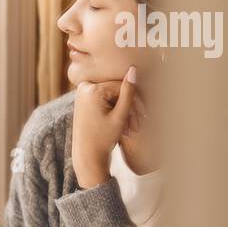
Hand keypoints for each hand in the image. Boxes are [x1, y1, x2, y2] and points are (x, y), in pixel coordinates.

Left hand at [71, 66, 141, 188]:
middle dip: (130, 108)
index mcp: (91, 89)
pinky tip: (124, 126)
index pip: (121, 88)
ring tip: (132, 129)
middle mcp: (83, 87)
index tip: (145, 116)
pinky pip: (105, 100)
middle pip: (116, 91)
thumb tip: (133, 69)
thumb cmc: (103, 139)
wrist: (87, 157)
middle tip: (140, 124)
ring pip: (112, 97)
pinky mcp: (84, 100)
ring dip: (124, 111)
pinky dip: (115, 111)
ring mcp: (82, 93)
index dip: (136, 101)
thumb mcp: (119, 116)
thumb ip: (128, 92)